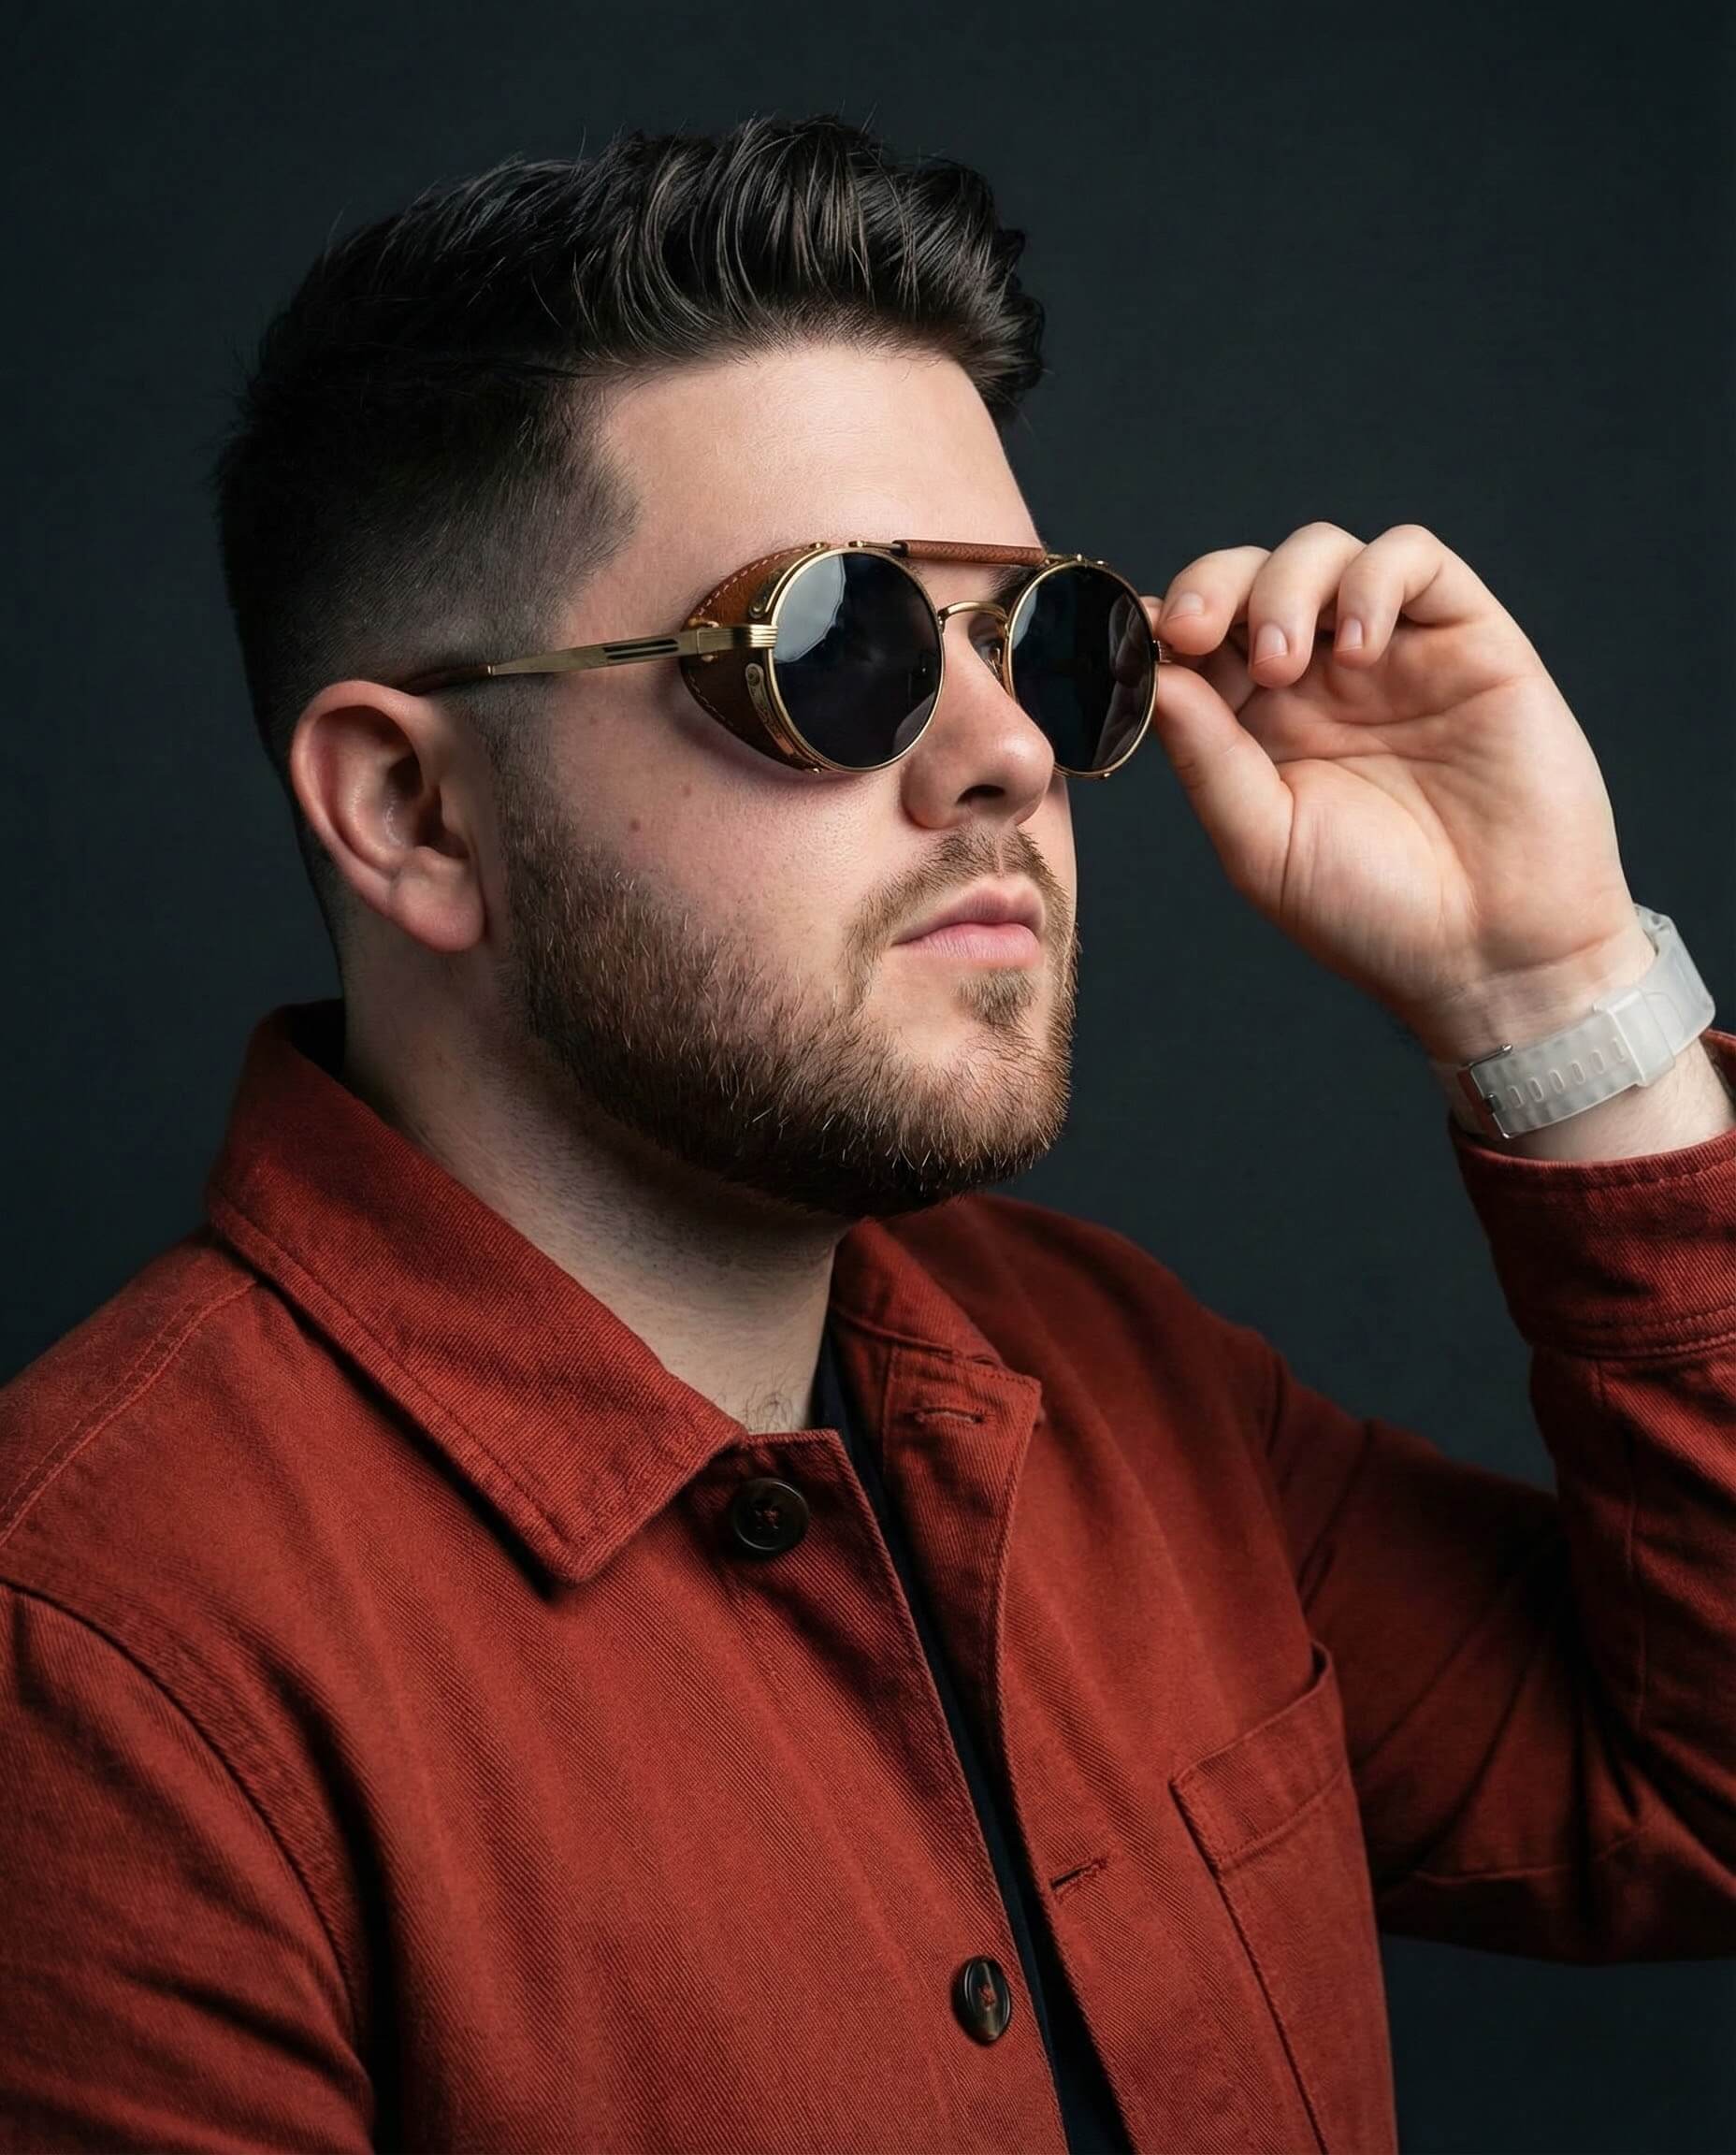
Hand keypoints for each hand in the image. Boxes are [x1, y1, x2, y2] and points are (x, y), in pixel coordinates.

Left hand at [1141, 521, 1650, 1061]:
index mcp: (1256, 726)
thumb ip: (1205, 756)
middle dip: (1209, 586)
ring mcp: (1392, 653)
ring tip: (1282, 662)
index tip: (1133, 644)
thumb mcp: (1261, 843)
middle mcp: (1318, 679)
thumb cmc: (1373, 916)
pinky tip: (1357, 649)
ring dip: (1284, 585)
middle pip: (1247, 577)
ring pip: (1322, 552)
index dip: (1158, 625)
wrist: (1493, 955)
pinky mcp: (1468, 639)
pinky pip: (1413, 558)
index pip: (1195, 639)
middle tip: (1193, 632)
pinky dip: (1372, 579)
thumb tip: (1149, 673)